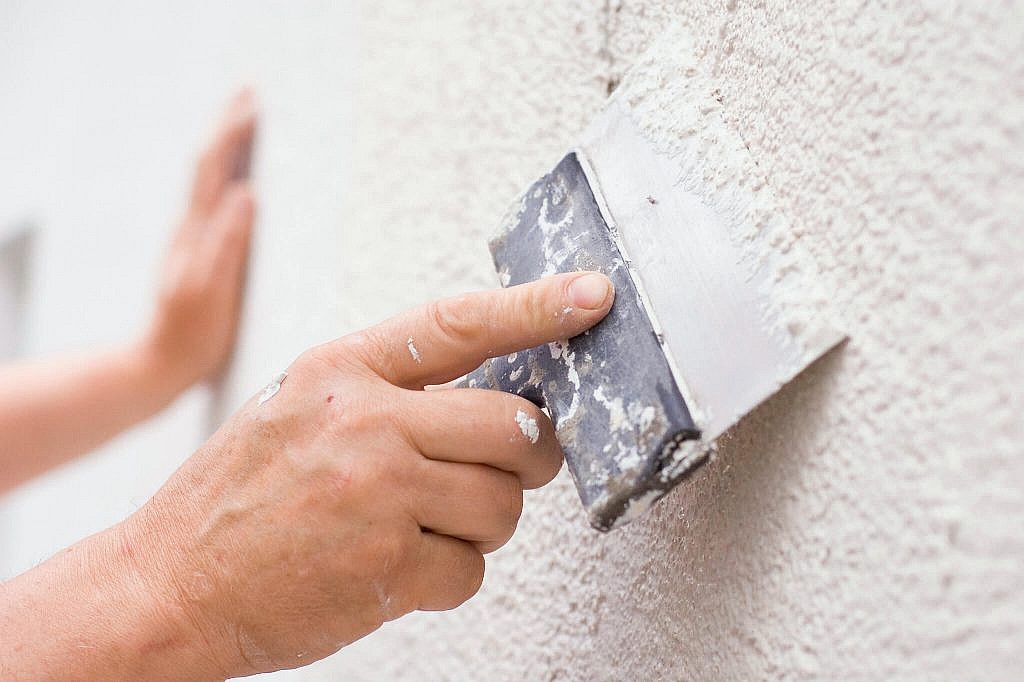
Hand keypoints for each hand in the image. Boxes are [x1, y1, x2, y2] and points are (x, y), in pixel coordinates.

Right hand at [120, 271, 613, 676]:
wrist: (168, 583)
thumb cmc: (238, 495)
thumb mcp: (300, 408)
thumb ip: (389, 391)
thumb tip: (496, 396)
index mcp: (341, 369)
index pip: (460, 324)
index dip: (536, 308)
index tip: (592, 297)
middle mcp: (365, 422)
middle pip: (514, 426)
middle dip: (526, 458)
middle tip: (503, 470)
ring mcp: (377, 494)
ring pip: (504, 503)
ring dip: (482, 523)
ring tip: (422, 526)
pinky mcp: (386, 567)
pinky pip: (472, 569)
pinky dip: (449, 576)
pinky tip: (396, 569)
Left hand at [141, 90, 255, 391]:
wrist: (159, 364)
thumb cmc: (190, 334)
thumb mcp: (211, 290)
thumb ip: (227, 242)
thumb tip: (247, 192)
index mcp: (197, 231)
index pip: (213, 168)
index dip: (232, 132)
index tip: (254, 103)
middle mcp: (192, 228)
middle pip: (208, 163)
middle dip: (228, 125)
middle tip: (250, 92)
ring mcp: (194, 240)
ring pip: (210, 179)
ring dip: (227, 145)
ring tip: (246, 122)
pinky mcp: (201, 253)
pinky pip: (216, 199)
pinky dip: (228, 174)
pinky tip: (239, 178)